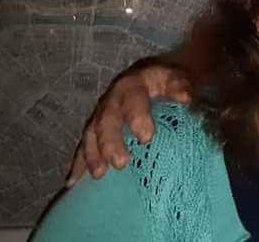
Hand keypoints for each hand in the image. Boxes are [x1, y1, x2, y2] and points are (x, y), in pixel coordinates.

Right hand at [66, 58, 191, 186]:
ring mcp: (101, 115)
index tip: (146, 137)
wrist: (154, 76)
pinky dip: (79, 164)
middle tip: (120, 163)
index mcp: (133, 85)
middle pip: (107, 120)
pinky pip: (85, 146)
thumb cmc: (168, 81)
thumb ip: (179, 85)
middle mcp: (112, 100)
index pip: (133, 99)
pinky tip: (73, 183)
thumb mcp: (176, 77)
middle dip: (110, 142)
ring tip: (98, 175)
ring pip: (91, 134)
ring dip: (92, 155)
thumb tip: (185, 97)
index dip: (136, 116)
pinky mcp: (96, 130)